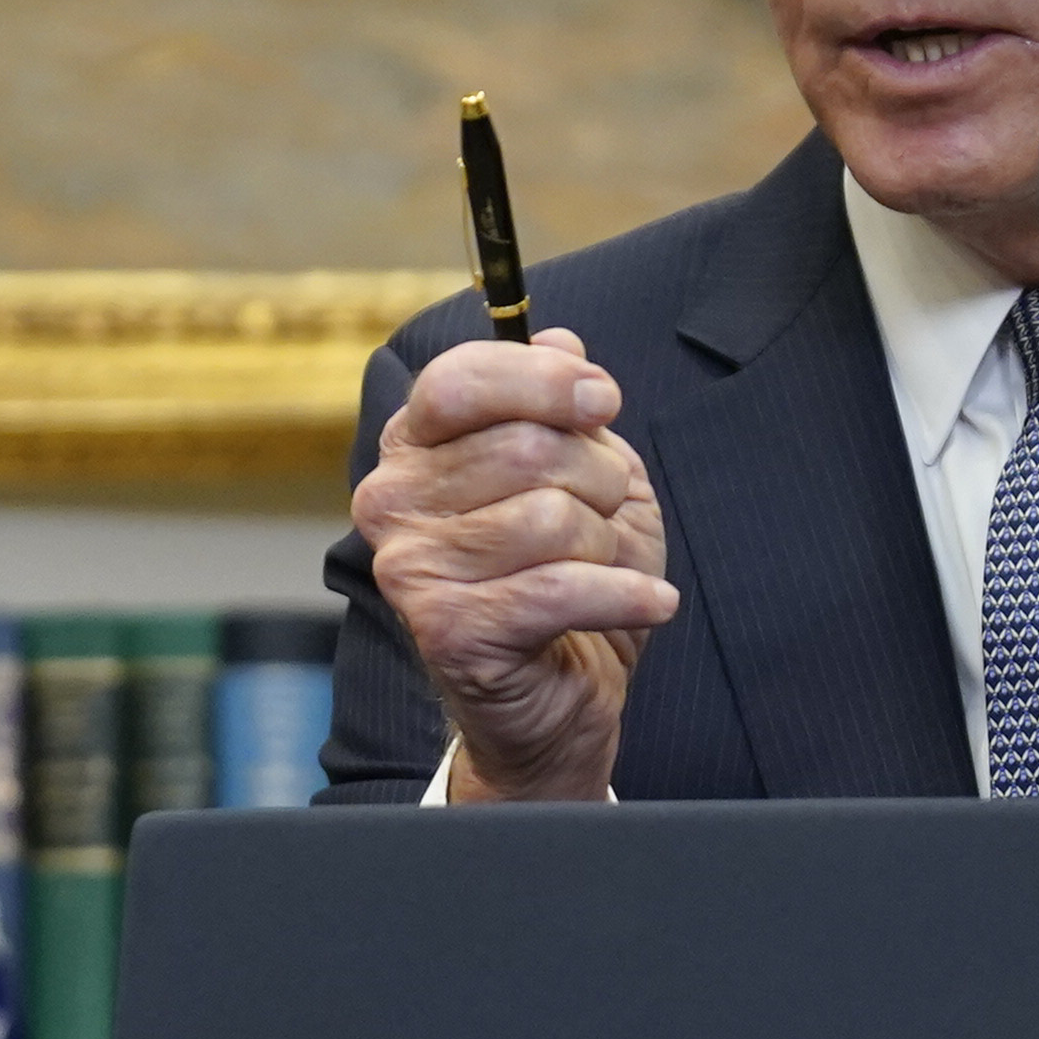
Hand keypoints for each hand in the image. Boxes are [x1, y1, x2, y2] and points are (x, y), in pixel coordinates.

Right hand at [352, 331, 677, 800]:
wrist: (558, 699)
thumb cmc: (564, 577)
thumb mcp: (578, 474)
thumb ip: (559, 405)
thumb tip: (561, 338)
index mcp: (414, 447)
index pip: (462, 379)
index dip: (546, 381)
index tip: (603, 402)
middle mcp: (392, 501)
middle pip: (526, 446)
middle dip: (599, 477)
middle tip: (608, 513)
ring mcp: (412, 568)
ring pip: (551, 518)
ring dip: (607, 544)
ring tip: (602, 567)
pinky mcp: (450, 632)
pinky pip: (562, 588)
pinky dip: (625, 595)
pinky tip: (647, 604)